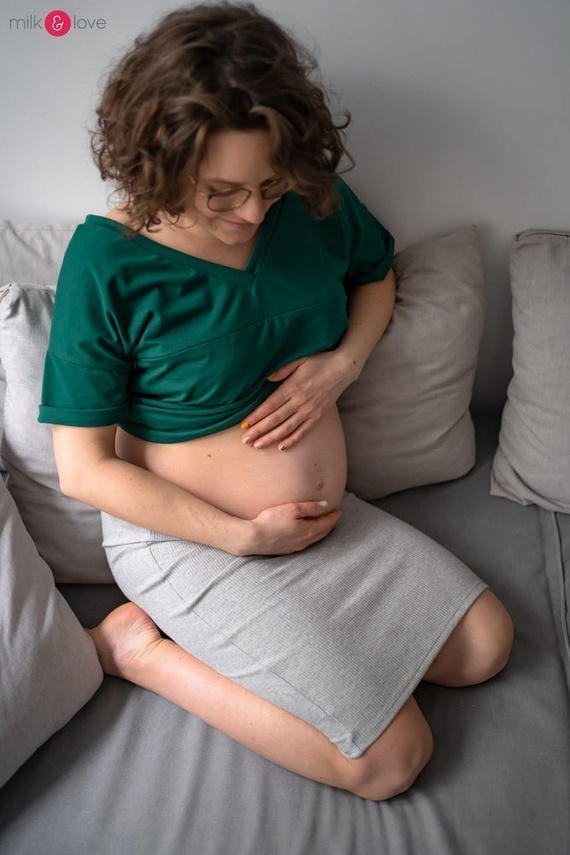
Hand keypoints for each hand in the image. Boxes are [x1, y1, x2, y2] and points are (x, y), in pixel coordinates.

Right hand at [238, 500, 341, 555]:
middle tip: (334, 516)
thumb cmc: (271, 521)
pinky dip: (311, 535)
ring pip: (314, 539)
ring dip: (321, 531)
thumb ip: (310, 507)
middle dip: (330, 524)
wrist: (253, 538)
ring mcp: (296, 547)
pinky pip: (305, 542)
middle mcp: (305, 541)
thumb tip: (326, 505)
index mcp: (309, 531)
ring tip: (323, 523)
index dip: (334, 516)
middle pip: (323, 532)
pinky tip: (307, 532)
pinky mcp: (287, 549)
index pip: (327, 523)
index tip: (338, 510)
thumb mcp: (292, 509)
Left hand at [240, 351, 356, 449]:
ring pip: (287, 428)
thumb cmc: (320, 361)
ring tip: (258, 445)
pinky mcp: (318, 415)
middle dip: (259, 430)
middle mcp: (300, 401)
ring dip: (271, 438)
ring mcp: (309, 410)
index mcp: (292, 387)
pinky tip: (281, 446)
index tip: (244, 425)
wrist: (344, 368)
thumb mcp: (299, 359)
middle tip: (245, 440)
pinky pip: (303, 431)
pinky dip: (292, 440)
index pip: (270, 405)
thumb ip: (282, 369)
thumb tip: (266, 379)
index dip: (256, 416)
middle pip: (275, 419)